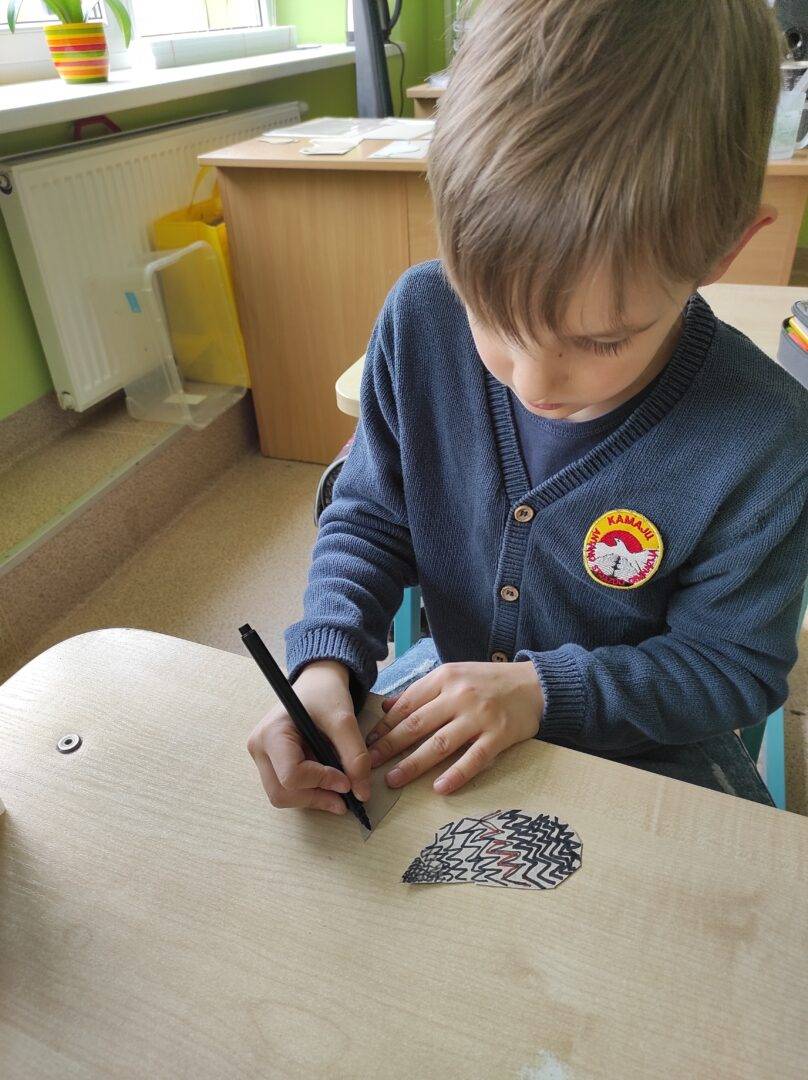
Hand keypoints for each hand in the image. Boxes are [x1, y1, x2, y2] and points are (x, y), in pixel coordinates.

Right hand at [247, 660, 370, 814]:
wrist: (318, 682)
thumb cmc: (326, 694)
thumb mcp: (345, 721)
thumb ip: (355, 757)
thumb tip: (361, 794)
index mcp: (271, 733)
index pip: (291, 775)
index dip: (321, 782)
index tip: (347, 782)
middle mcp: (259, 748)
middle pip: (282, 793)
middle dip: (316, 798)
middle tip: (345, 798)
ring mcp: (263, 758)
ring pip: (284, 796)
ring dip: (314, 797)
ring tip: (338, 786)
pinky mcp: (271, 764)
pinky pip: (288, 790)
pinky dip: (310, 791)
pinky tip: (328, 780)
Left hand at [366, 661, 542, 794]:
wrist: (535, 684)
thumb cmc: (490, 681)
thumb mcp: (454, 674)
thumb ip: (422, 691)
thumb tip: (387, 707)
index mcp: (445, 678)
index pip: (406, 705)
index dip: (384, 726)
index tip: (367, 743)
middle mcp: (459, 696)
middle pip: (417, 725)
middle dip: (389, 747)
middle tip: (368, 765)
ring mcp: (480, 716)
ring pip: (439, 744)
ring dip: (413, 764)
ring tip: (393, 780)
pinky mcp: (499, 736)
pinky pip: (474, 759)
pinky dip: (456, 775)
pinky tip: (439, 789)